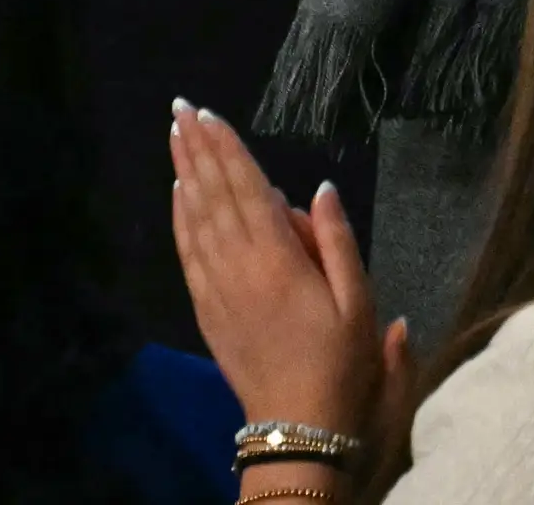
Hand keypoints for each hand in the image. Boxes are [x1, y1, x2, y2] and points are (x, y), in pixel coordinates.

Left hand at [168, 102, 399, 448]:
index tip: (210, 115)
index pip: (247, 189)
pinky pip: (188, 253)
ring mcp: (218, 289)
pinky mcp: (207, 310)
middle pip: (214, 195)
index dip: (228, 150)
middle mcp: (240, 267)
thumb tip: (320, 188)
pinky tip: (179, 195)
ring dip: (185, 174)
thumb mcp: (358, 302)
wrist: (299, 425)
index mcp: (279, 260)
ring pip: (196, 218)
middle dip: (198, 149)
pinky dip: (181, 218)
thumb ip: (337, 241)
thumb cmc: (340, 362)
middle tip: (180, 108)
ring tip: (175, 137)